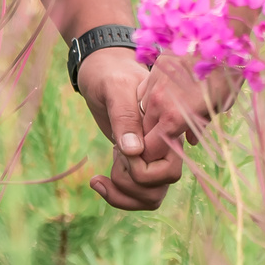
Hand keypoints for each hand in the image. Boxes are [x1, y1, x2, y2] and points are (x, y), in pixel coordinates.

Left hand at [76, 48, 183, 209]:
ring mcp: (152, 155)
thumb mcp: (114, 87)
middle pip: (161, 186)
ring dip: (124, 195)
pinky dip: (119, 196)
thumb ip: (125, 116)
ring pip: (152, 196)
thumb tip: (133, 151)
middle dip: (131, 184)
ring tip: (102, 177)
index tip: (117, 149)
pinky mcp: (139, 162)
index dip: (138, 168)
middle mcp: (165, 144)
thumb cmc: (109, 72)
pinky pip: (140, 193)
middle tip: (113, 158)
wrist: (102, 68)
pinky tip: (98, 180)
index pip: (166, 169)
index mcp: (167, 126)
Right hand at [139, 54, 238, 151]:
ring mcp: (154, 83)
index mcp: (173, 118)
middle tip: (167, 137)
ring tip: (168, 116)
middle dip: (151, 138)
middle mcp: (158, 103)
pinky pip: (146, 90)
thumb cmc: (226, 74)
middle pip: (143, 131)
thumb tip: (190, 139)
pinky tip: (165, 96)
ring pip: (142, 110)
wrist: (220, 36)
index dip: (153, 156)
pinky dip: (152, 97)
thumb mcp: (218, 106)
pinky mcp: (155, 66)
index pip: (149, 149)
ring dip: (151, 117)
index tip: (162, 155)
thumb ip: (199, 125)